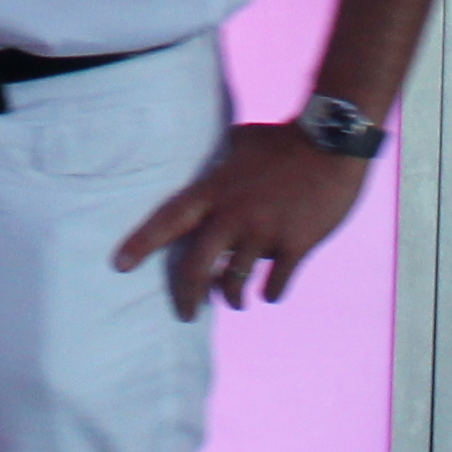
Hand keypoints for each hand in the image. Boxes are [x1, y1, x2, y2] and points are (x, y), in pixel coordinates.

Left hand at [113, 122, 373, 318]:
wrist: (332, 141)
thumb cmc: (286, 138)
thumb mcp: (243, 139)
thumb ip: (224, 154)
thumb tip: (219, 150)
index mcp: (215, 189)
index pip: (168, 219)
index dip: (141, 243)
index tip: (119, 265)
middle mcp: (233, 215)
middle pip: (197, 266)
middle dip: (188, 295)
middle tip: (186, 313)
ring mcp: (264, 232)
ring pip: (236, 282)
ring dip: (233, 297)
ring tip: (234, 301)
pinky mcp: (296, 245)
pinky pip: (276, 283)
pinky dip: (271, 292)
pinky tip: (271, 292)